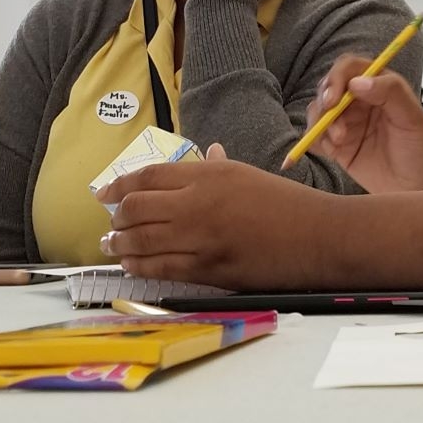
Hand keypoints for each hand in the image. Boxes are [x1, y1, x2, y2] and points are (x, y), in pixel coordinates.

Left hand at [96, 144, 340, 287]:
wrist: (317, 237)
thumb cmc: (286, 205)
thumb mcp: (247, 175)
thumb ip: (217, 167)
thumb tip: (206, 154)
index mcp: (208, 174)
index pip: (148, 176)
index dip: (120, 185)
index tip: (105, 193)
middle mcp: (198, 203)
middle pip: (137, 207)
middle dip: (116, 217)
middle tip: (110, 222)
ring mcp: (200, 237)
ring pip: (141, 240)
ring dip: (120, 244)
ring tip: (111, 245)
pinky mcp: (208, 268)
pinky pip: (160, 268)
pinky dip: (139, 266)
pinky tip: (132, 265)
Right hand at [308, 56, 422, 193]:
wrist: (422, 189)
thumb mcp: (412, 118)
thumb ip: (390, 93)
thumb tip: (357, 82)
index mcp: (379, 86)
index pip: (350, 69)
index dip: (337, 77)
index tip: (334, 96)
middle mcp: (360, 102)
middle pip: (328, 88)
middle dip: (325, 101)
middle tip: (331, 117)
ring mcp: (348, 124)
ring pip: (318, 112)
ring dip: (321, 123)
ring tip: (339, 140)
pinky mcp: (339, 148)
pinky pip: (316, 137)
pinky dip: (314, 140)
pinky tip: (329, 150)